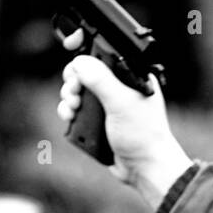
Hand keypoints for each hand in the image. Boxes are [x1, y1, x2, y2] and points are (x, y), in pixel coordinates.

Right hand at [57, 30, 195, 209]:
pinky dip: (68, 111)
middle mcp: (118, 86)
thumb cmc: (143, 135)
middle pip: (84, 70)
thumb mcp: (121, 102)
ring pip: (77, 89)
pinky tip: (70, 117)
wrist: (144, 168)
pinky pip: (75, 108)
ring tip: (73, 108)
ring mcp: (107, 103)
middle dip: (73, 79)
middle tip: (75, 91)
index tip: (72, 43)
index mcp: (130, 74)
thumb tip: (79, 62)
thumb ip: (100, 79)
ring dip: (68, 96)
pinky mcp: (97, 120)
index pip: (104, 51)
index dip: (86, 45)